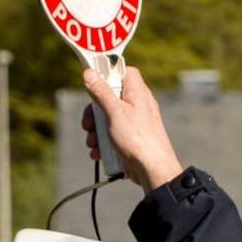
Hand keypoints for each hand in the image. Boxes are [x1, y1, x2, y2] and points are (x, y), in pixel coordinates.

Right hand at [82, 67, 183, 191]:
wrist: (154, 170)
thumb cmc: (137, 139)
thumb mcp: (114, 112)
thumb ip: (101, 92)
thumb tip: (90, 72)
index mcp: (136, 92)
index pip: (122, 72)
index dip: (107, 75)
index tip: (92, 84)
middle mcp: (137, 104)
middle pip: (109, 98)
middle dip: (94, 113)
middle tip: (87, 125)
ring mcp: (135, 122)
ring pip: (108, 119)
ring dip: (96, 131)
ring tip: (92, 144)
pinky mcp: (132, 138)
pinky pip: (114, 134)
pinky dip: (104, 142)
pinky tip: (99, 153)